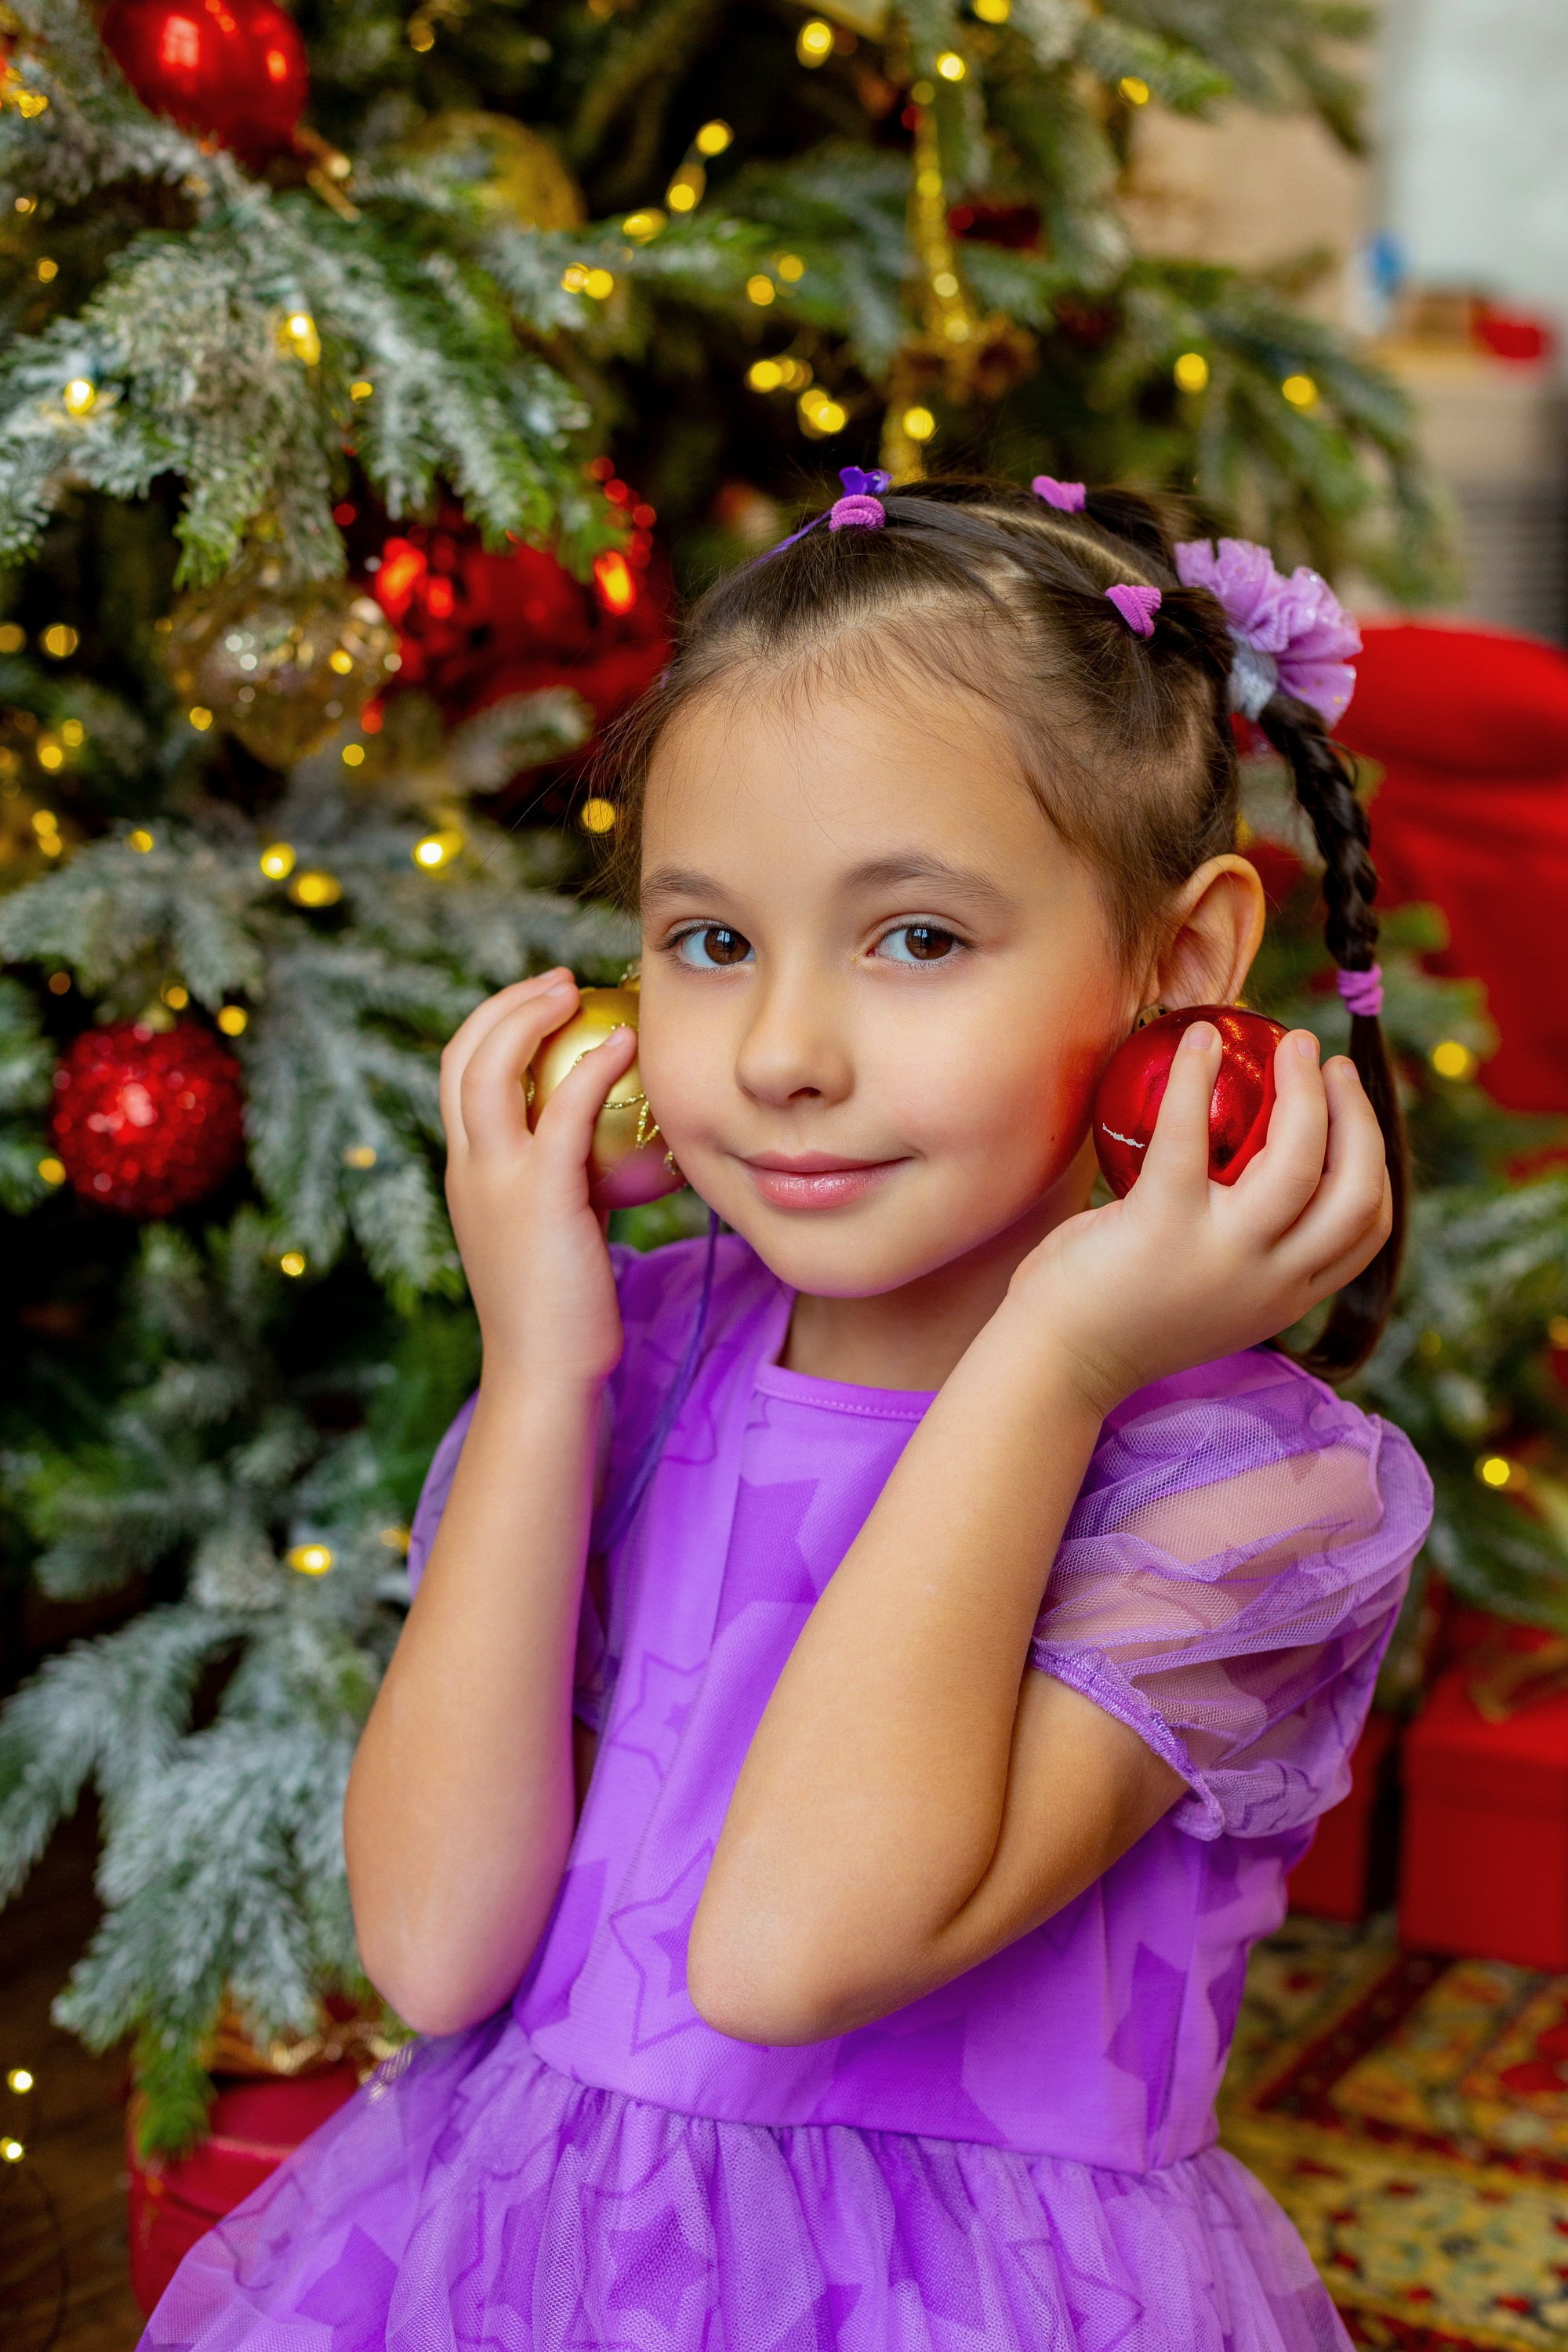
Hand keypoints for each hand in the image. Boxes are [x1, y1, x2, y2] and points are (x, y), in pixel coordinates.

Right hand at [439, 970, 639, 1390]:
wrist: (544, 1373)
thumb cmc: (561, 1314)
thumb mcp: (550, 1234)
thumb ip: (559, 1186)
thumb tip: (601, 1153)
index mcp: (466, 1174)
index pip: (458, 1078)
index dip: (490, 1028)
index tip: (539, 1007)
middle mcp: (468, 1168)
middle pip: (462, 1057)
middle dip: (504, 1004)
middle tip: (557, 983)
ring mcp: (495, 1180)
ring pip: (490, 1068)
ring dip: (529, 1015)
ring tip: (574, 992)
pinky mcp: (539, 1195)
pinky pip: (562, 1109)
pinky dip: (592, 1065)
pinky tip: (626, 1045)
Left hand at [1009, 1024, 1391, 1415]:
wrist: (1058, 1365)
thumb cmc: (1125, 1317)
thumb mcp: (1215, 1298)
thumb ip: (1250, 1255)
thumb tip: (1255, 1172)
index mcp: (1289, 1296)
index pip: (1370, 1228)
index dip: (1373, 1158)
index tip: (1352, 1112)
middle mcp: (1272, 1279)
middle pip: (1356, 1187)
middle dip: (1355, 1113)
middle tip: (1324, 1061)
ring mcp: (1223, 1254)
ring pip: (1298, 1159)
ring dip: (1303, 1088)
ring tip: (1289, 1043)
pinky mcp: (1163, 1225)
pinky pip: (1192, 1135)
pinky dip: (1197, 1076)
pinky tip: (1199, 1040)